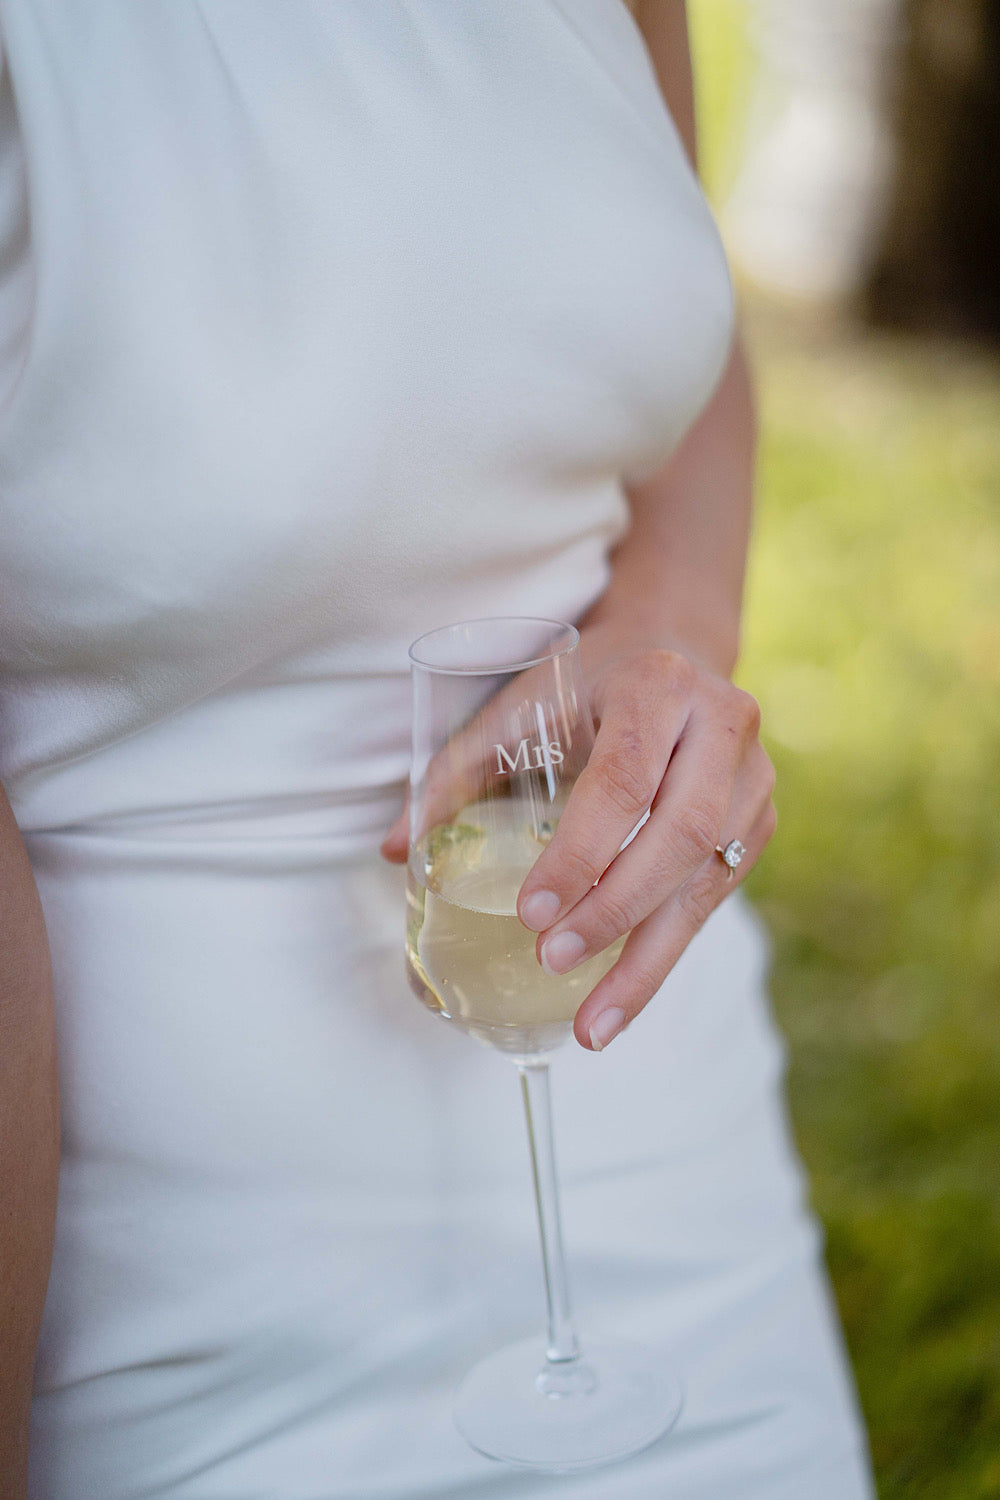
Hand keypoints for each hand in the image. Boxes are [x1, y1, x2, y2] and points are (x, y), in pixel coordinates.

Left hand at [380, 633, 774, 1052]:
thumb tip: (394, 849)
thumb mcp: (523, 703)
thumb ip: (458, 769)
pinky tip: (624, 994)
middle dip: (614, 911)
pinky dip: (666, 950)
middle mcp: (722, 725)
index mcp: (660, 685)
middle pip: (680, 834)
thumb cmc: (587, 682)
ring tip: (594, 1023)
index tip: (530, 913)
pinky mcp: (759, 821)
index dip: (580, 852)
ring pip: (707, 880)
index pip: (625, 780)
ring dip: (648, 959)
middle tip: (551, 963)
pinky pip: (715, 897)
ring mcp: (753, 777)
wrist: (674, 649)